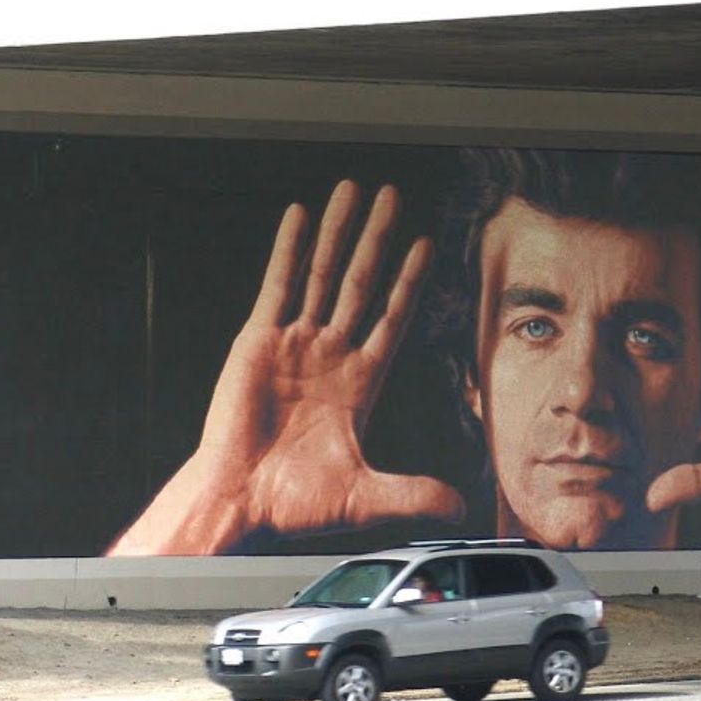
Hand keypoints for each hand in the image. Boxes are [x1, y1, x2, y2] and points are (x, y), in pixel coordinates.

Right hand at [107, 180, 463, 555]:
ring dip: (338, 232)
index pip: (392, 319)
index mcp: (358, 384)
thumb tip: (461, 509)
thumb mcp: (367, 497)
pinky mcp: (258, 340)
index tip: (425, 245)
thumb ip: (414, 495)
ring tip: (352, 191)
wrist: (239, 501)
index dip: (409, 283)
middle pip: (361, 283)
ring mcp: (293, 344)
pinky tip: (300, 216)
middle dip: (376, 239)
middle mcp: (328, 355)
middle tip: (392, 197)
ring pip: (322, 274)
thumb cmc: (294, 503)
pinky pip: (278, 285)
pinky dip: (289, 250)